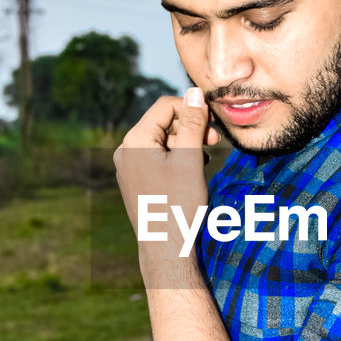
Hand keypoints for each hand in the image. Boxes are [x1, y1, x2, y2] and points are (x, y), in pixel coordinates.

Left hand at [113, 88, 219, 262]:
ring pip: (161, 140)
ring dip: (186, 143)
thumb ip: (193, 123)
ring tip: (205, 158)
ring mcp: (128, 167)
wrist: (166, 249)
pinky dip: (176, 158)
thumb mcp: (191, 159)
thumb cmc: (179, 205)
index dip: (192, 109)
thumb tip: (195, 92)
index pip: (165, 106)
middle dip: (190, 127)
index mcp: (135, 141)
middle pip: (162, 122)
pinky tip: (192, 170)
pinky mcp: (135, 181)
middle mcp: (125, 151)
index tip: (214, 123)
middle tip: (214, 141)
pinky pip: (156, 158)